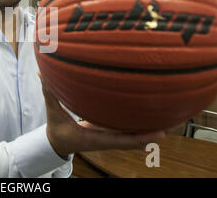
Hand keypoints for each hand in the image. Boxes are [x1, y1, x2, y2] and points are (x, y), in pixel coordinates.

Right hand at [38, 72, 164, 156]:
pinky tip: (151, 113)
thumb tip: (41, 74)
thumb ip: (49, 94)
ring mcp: (110, 137)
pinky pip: (128, 129)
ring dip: (150, 128)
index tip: (159, 133)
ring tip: (170, 117)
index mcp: (95, 138)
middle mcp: (107, 139)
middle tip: (174, 122)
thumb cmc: (57, 130)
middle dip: (153, 132)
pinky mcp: (110, 132)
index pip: (122, 141)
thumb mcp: (53, 113)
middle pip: (135, 139)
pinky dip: (140, 124)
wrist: (58, 142)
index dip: (141, 138)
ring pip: (134, 135)